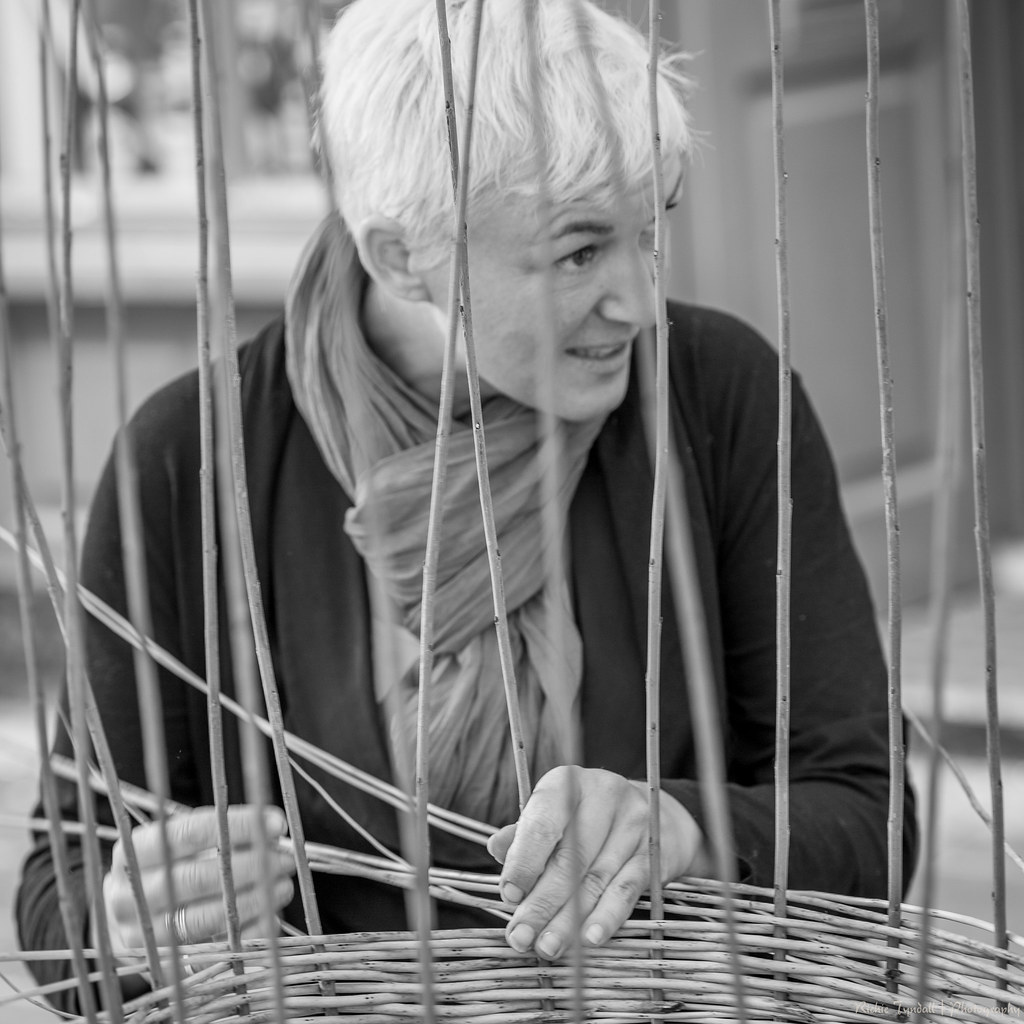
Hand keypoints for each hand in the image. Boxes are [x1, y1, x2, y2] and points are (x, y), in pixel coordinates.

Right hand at [102, 805, 294, 960]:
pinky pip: (211, 952)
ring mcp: (141, 936)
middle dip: (250, 866)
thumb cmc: (168, 869)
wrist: (130, 919)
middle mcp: (128, 896)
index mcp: (131, 854)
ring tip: (282, 886)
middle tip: (283, 859)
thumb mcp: (180, 842)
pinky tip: (270, 917)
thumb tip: (271, 828)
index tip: (277, 824)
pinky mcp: (161, 968)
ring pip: (203, 918)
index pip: (188, 834)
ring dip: (252, 901)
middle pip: (197, 878)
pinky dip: (246, 934)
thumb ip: (219, 832)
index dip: (237, 826)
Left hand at [486, 766, 705, 959]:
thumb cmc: (588, 818)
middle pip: (569, 857)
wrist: (656, 814)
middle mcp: (603, 794)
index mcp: (567, 782)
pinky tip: (589, 939)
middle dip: (541, 903)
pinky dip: (607, 917)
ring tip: (547, 947)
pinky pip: (627, 890)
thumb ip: (525, 833)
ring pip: (595, 879)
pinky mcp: (653, 853)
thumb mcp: (554, 814)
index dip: (524, 861)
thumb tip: (495, 847)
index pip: (543, 822)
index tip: (509, 895)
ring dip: (568, 921)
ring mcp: (633, 823)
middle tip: (520, 937)